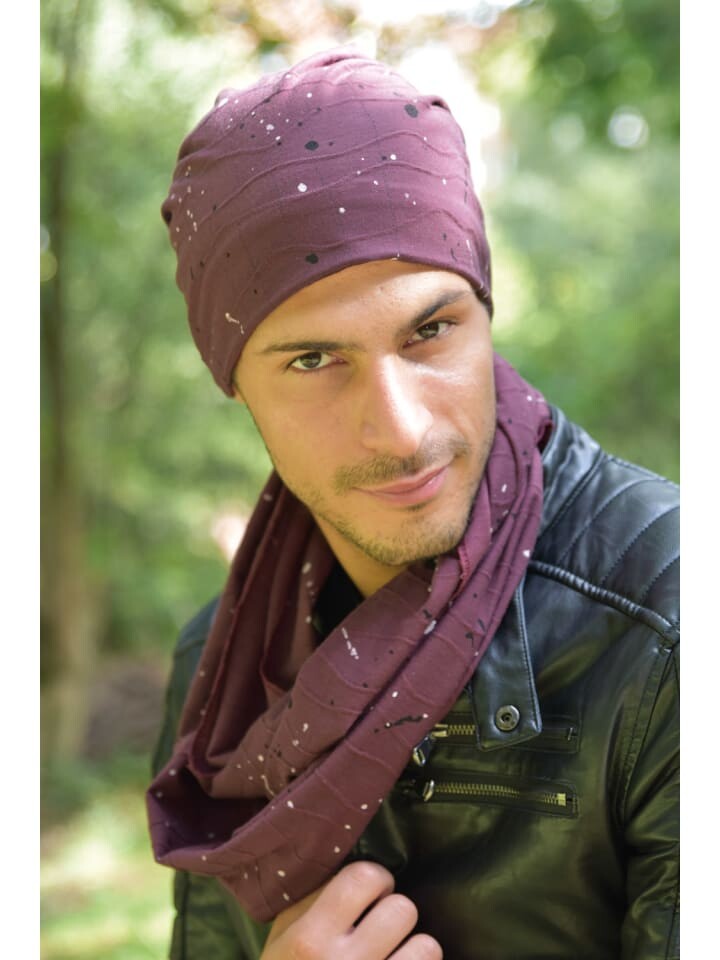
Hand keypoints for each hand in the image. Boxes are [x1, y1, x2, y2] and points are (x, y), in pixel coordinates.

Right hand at [261, 861, 441, 958]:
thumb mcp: (283, 938)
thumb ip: (313, 898)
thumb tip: (354, 861)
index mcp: (310, 939)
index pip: (364, 877)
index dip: (375, 879)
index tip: (371, 891)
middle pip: (403, 909)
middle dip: (395, 913)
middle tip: (382, 926)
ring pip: (427, 947)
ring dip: (415, 949)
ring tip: (395, 955)